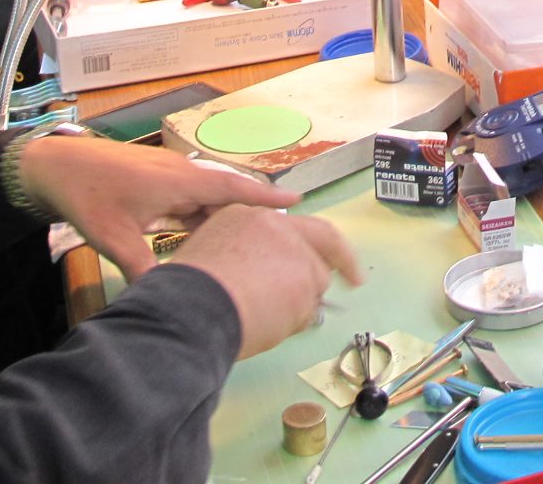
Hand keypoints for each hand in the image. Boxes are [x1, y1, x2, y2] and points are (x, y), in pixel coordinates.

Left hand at [15, 134, 316, 283]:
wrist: (56, 167)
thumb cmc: (88, 196)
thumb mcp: (114, 238)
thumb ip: (143, 270)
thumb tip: (166, 301)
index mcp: (179, 182)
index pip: (232, 188)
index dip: (266, 196)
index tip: (297, 201)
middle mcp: (181, 175)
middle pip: (228, 193)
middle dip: (255, 211)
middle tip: (281, 233)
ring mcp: (169, 178)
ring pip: (210, 197)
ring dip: (229, 214)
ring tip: (253, 238)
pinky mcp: (157, 183)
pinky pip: (193, 198)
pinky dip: (206, 214)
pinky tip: (210, 233)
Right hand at [164, 204, 362, 358]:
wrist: (191, 310)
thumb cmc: (188, 294)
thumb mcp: (209, 256)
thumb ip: (243, 256)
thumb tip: (259, 276)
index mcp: (249, 215)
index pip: (291, 224)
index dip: (310, 240)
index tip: (325, 251)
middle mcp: (278, 226)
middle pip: (322, 241)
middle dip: (343, 259)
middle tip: (354, 278)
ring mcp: (296, 252)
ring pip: (315, 282)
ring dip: (301, 303)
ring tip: (266, 320)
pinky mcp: (306, 280)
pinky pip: (309, 309)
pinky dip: (295, 323)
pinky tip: (268, 327)